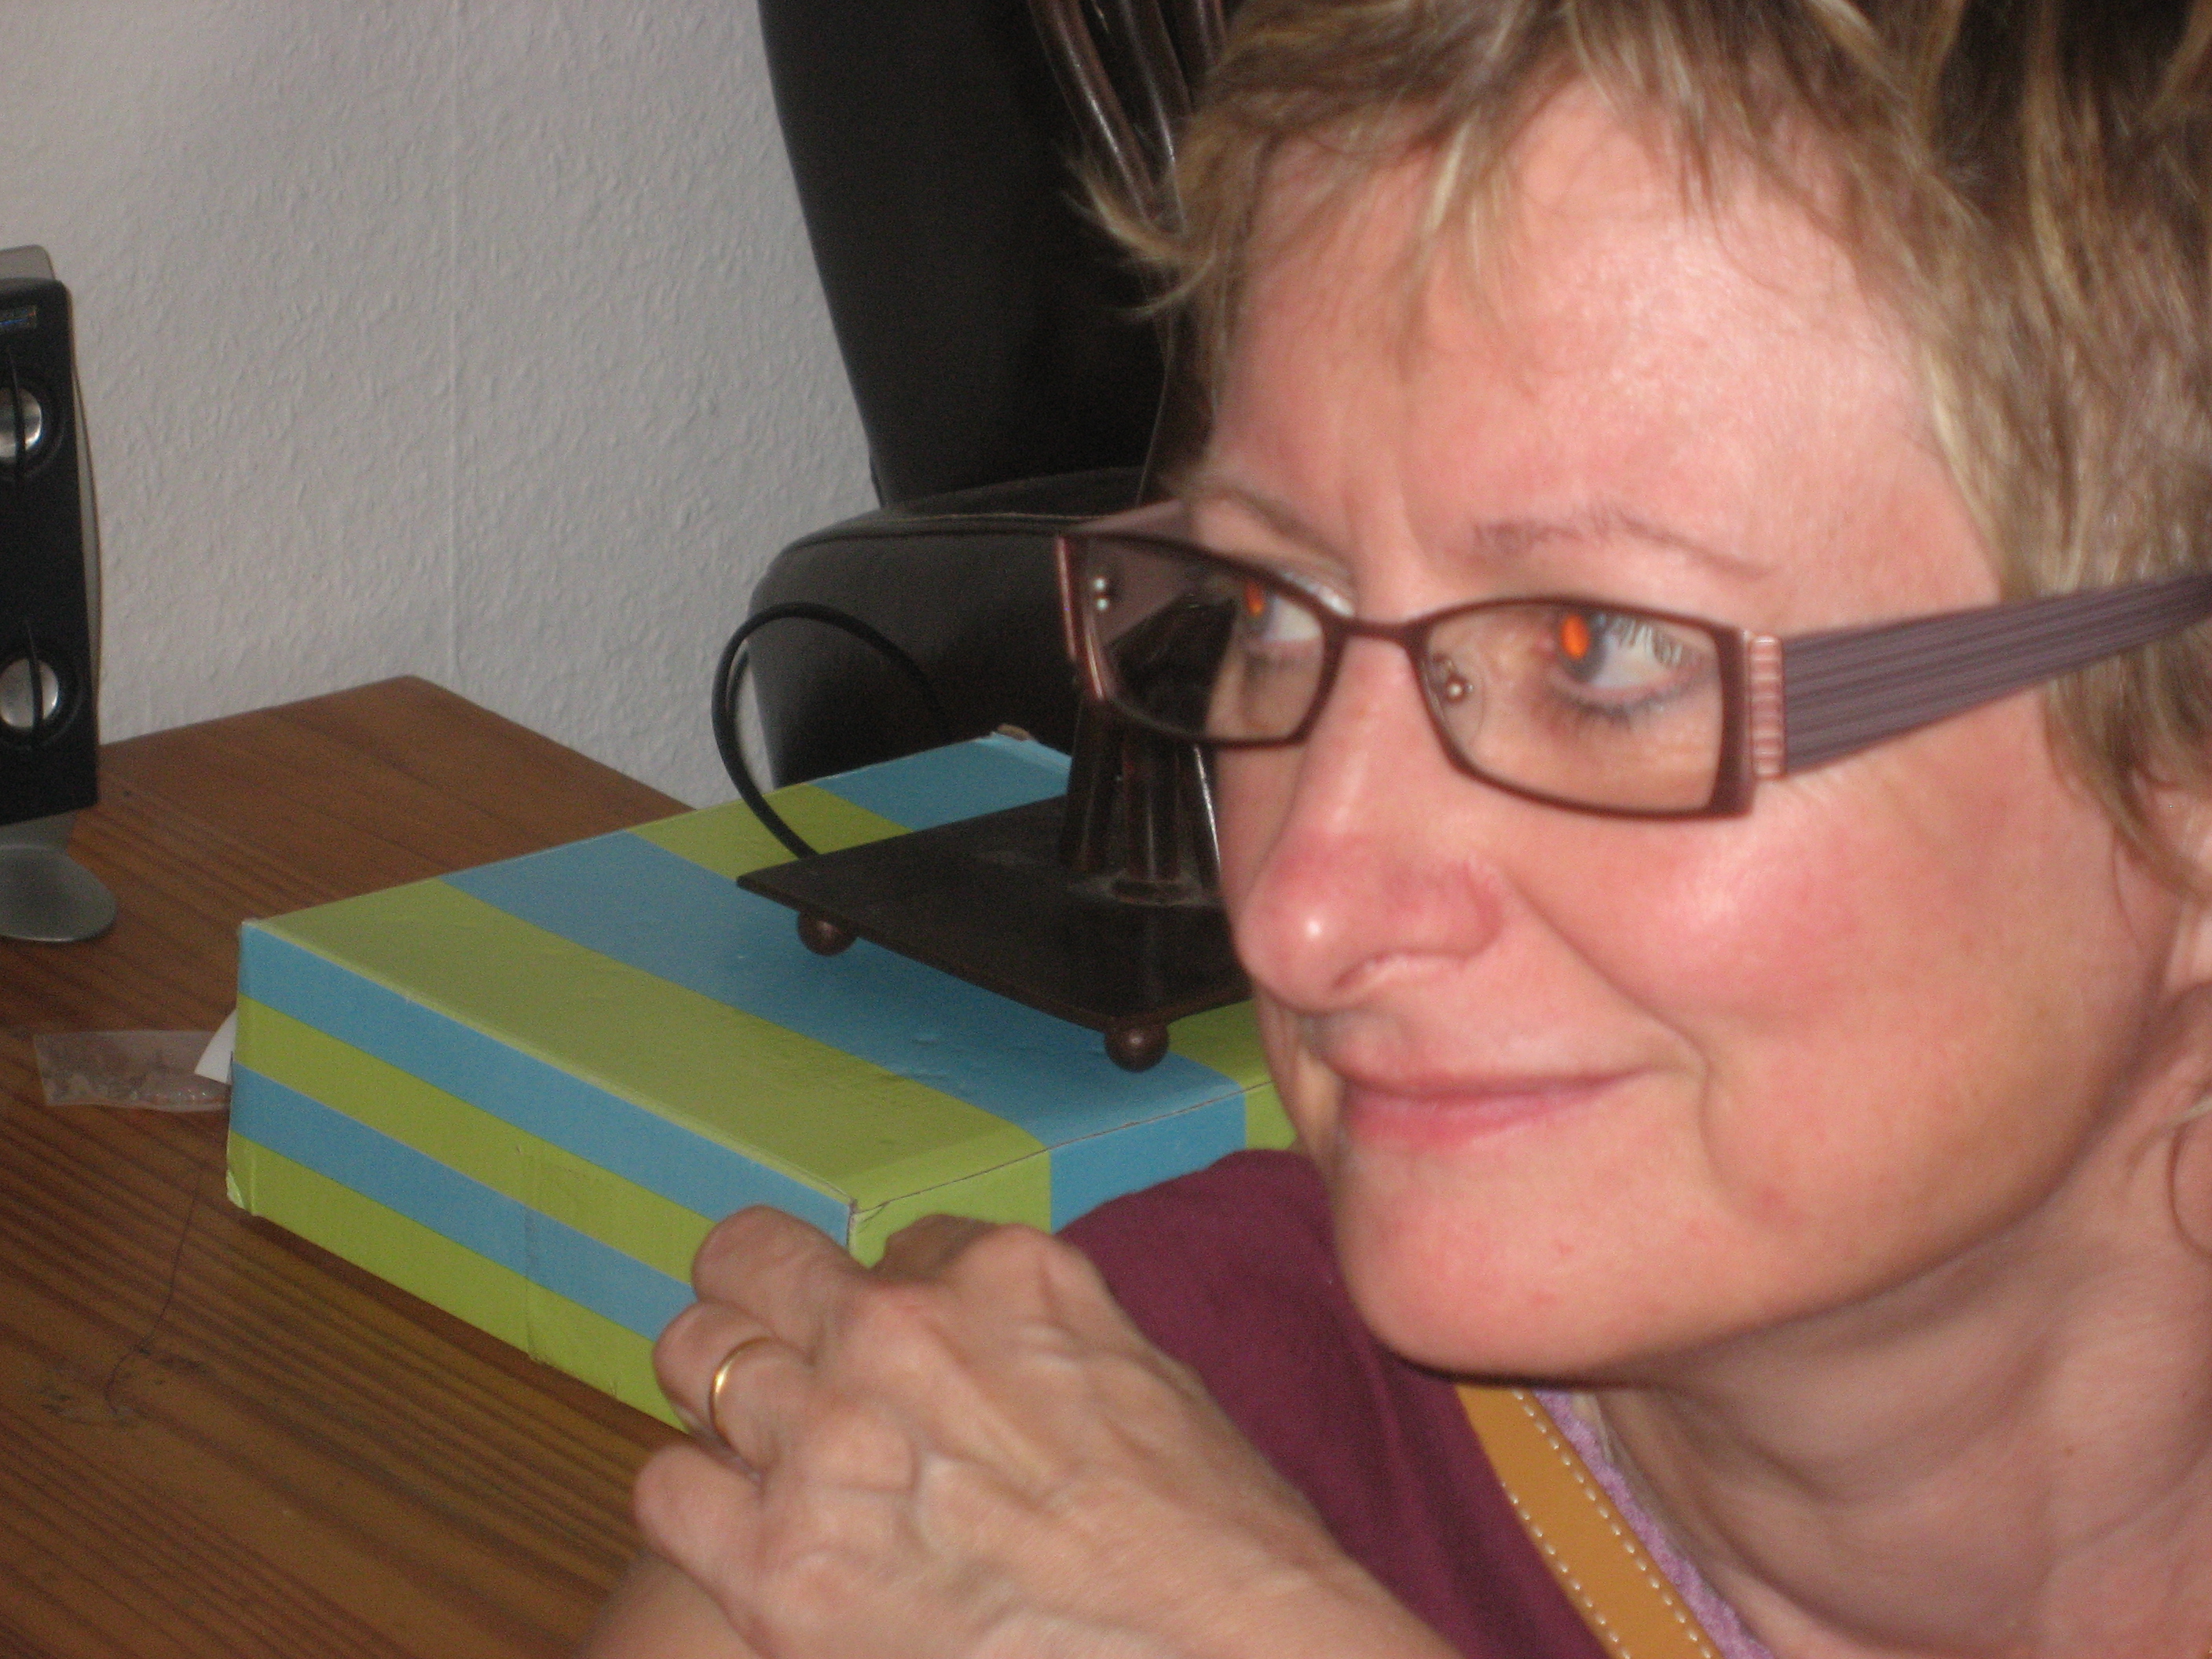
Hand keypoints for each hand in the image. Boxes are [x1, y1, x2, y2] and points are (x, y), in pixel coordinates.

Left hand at [637, 1208, 1451, 1658]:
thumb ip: (1027, 1335)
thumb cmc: (1213, 1541)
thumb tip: (965, 1342)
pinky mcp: (781, 1566)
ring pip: (690, 1355)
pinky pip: (663, 1489)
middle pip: (750, 1262)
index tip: (899, 1355)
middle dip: (760, 1308)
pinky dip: (693, 1505)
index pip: (891, 1244)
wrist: (1227, 1655)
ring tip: (757, 1453)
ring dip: (719, 1401)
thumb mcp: (1135, 1373)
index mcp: (1000, 1272)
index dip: (886, 1302)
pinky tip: (744, 1536)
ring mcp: (833, 1443)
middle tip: (782, 1369)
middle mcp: (899, 1331)